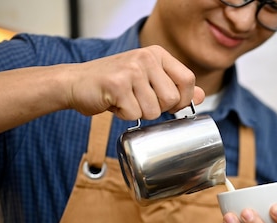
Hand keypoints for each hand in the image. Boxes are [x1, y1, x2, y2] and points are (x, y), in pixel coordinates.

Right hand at [64, 45, 204, 119]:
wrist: (76, 83)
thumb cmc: (114, 84)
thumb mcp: (148, 80)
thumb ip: (175, 86)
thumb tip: (201, 95)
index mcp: (157, 54)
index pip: (188, 79)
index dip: (182, 99)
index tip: (169, 104)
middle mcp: (146, 58)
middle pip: (172, 99)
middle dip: (158, 109)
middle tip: (139, 101)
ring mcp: (131, 70)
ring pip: (154, 110)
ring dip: (139, 113)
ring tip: (125, 100)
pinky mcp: (117, 85)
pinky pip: (134, 114)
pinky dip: (124, 115)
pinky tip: (114, 103)